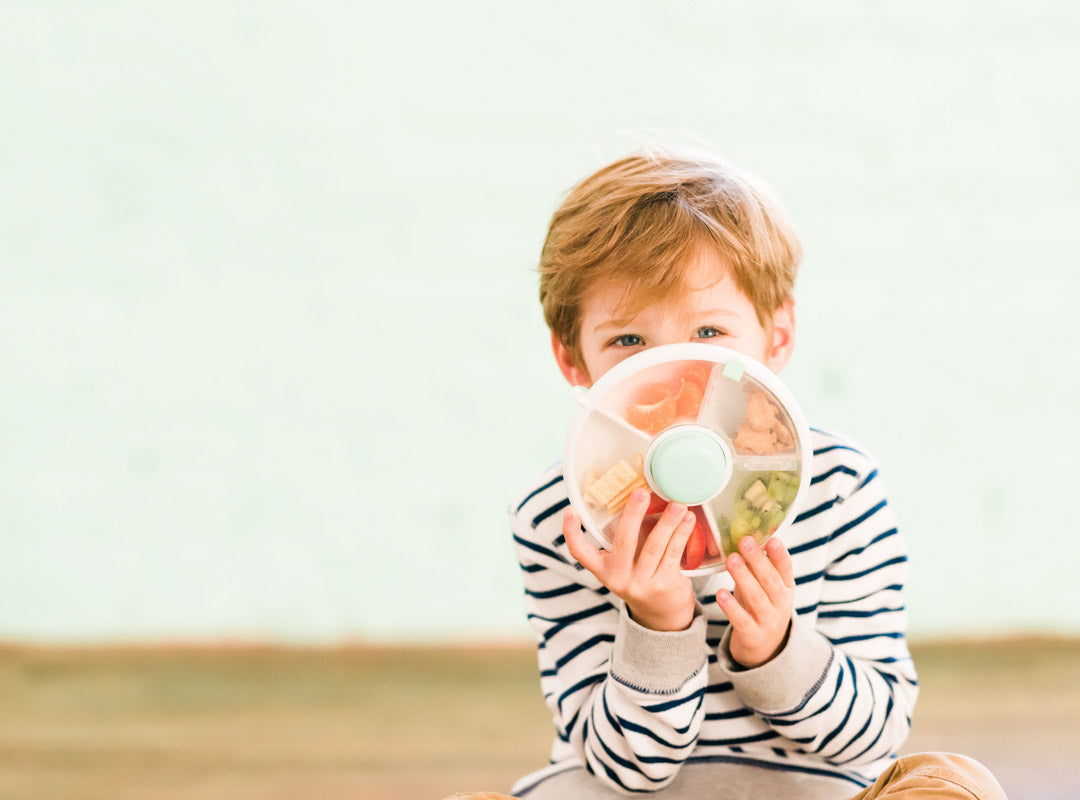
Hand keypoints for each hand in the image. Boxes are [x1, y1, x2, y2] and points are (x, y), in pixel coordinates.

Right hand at [564, 489, 697, 631]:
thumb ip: (624, 539)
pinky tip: (688, 520)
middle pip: (624, 542)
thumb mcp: (622, 564)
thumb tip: (636, 498)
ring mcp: (642, 583)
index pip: (580, 552)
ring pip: (655, 546)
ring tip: (677, 504)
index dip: (571, 532)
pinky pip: (673, 554)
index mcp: (603, 570)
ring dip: (667, 522)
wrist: (661, 613)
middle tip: (641, 493)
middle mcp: (619, 578)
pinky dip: (681, 534)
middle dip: (633, 515)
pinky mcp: (665, 584)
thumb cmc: (640, 577)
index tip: (570, 511)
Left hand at [716, 536, 794, 667]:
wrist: (765, 649)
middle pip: (771, 581)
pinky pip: (742, 620)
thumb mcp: (765, 587)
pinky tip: (720, 594)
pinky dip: (731, 607)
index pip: (786, 570)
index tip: (772, 539)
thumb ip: (758, 566)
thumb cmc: (760, 607)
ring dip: (744, 578)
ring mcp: (768, 621)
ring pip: (757, 598)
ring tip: (731, 560)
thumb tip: (746, 534)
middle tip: (745, 541)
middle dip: (758, 560)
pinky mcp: (752, 635)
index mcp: (786, 589)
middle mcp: (781, 605)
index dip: (780, 555)